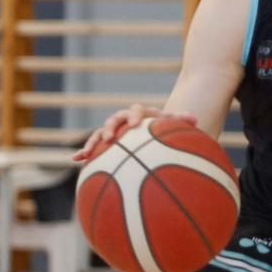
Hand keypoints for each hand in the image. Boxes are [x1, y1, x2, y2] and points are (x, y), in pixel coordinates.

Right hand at [74, 104, 194, 162]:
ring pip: (100, 133)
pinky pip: (94, 147)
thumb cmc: (164, 129)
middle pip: (114, 120)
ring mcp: (114, 131)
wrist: (153, 130)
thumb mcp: (174, 126)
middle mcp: (124, 120)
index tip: (134, 125)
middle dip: (110, 128)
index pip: (136, 111)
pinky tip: (77, 160)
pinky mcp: (107, 143)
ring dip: (93, 142)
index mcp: (141, 114)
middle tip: (110, 138)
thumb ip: (181, 121)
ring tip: (86, 153)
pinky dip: (85, 151)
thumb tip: (195, 119)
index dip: (133, 116)